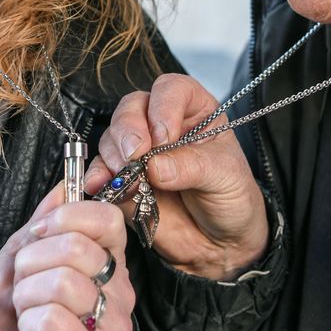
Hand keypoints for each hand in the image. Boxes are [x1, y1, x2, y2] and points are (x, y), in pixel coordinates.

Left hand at [0, 185, 133, 330]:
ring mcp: (112, 323)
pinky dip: (29, 325)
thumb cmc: (21, 313)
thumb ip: (44, 222)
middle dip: (30, 264)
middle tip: (27, 287)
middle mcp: (120, 289)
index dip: (65, 218)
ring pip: (62, 282)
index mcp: (109, 260)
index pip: (107, 218)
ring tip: (30, 314)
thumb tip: (63, 187)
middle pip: (76, 247)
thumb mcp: (24, 258)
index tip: (38, 234)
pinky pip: (52, 319)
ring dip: (27, 298)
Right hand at [86, 73, 268, 280]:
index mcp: (194, 112)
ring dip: (114, 155)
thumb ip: (191, 167)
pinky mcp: (123, 179)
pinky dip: (98, 176)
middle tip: (136, 154)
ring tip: (131, 180)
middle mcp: (162, 125)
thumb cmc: (232, 198)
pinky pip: (100, 170)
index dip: (163, 107)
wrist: (221, 241)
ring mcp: (140, 152)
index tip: (165, 136)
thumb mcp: (225, 176)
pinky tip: (103, 186)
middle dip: (129, 129)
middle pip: (132, 107)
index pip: (171, 89)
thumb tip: (154, 165)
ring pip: (112, 136)